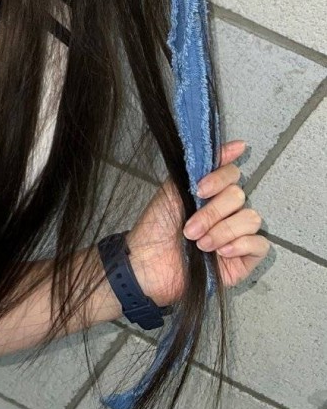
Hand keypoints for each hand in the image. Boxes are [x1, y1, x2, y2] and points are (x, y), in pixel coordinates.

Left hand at [126, 139, 270, 306]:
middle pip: (239, 196)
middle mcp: (227, 211)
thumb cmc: (156, 227)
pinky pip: (260, 244)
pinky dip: (240, 245)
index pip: (232, 173)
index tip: (200, 189)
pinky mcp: (245, 259)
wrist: (148, 263)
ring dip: (222, 230)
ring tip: (201, 244)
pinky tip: (220, 253)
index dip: (218, 178)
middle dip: (211, 212)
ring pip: (251, 218)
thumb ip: (199, 167)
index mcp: (211, 193)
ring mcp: (238, 235)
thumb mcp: (173, 190)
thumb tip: (236, 145)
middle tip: (190, 229)